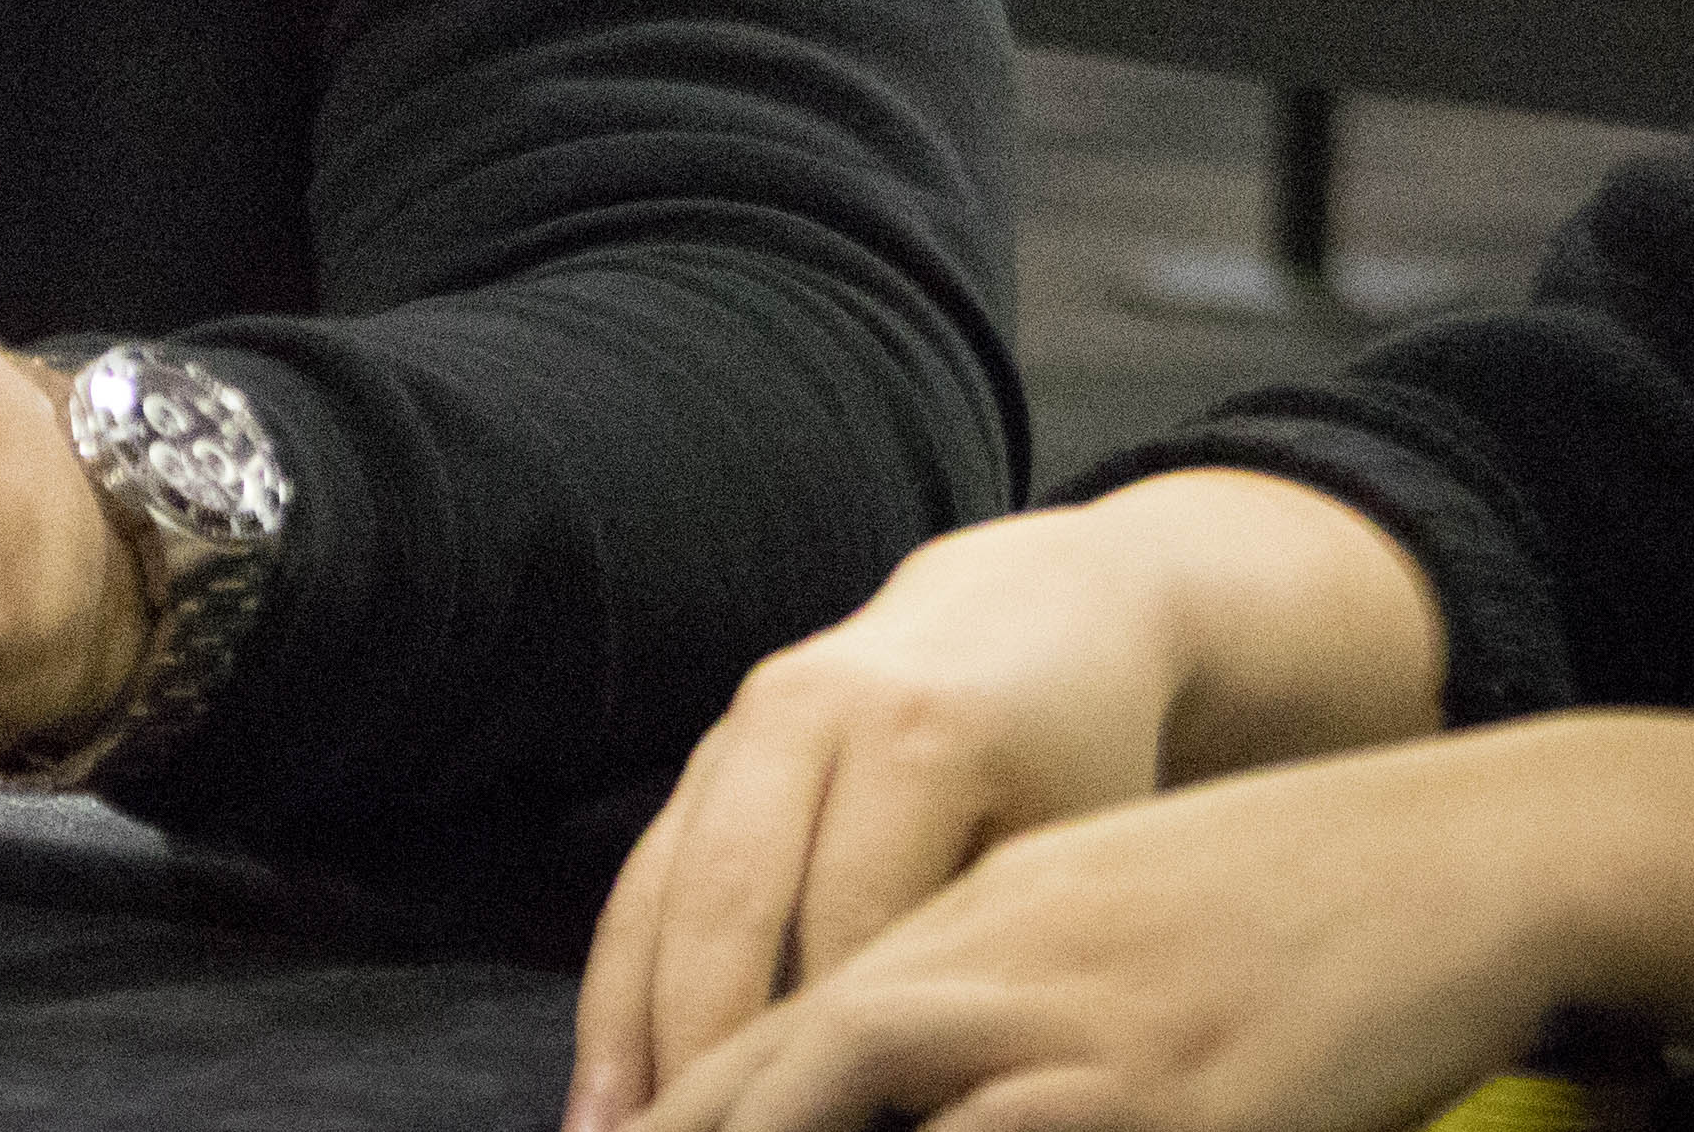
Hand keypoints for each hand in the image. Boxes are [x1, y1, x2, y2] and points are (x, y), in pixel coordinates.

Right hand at [571, 472, 1453, 1131]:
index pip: (852, 926)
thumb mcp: (1079, 841)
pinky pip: (644, 874)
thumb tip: (940, 1098)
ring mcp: (743, 723)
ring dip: (626, 1027)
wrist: (1041, 610)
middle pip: (732, 906)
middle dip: (703, 1048)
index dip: (835, 1052)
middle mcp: (810, 713)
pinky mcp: (712, 747)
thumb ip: (999, 954)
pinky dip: (617, 982)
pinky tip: (605, 1080)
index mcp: (921, 738)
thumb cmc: (1088, 757)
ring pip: (665, 890)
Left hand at [624, 724, 1622, 1131]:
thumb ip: (994, 979)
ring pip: (863, 1074)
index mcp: (985, 906)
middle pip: (805, 1050)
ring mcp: (1089, 1030)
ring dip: (783, 1124)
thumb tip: (889, 1070)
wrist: (1474, 850)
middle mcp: (1011, 953)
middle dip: (705, 1120)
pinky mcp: (1179, 1100)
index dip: (691, 1089)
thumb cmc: (1297, 897)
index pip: (793, 1006)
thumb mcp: (1107, 912)